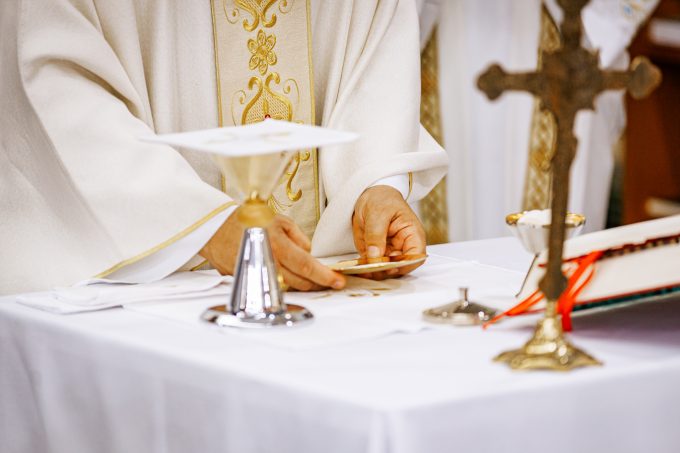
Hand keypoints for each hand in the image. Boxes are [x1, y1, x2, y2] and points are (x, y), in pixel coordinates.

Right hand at [200, 211, 345, 291]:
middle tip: (329, 281)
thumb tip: (310, 253)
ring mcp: (258, 274)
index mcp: (278, 245)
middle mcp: (268, 261)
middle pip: (300, 282)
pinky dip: (283, 285)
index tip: (338, 281)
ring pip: (287, 288)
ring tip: (312, 281)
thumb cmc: (248, 220)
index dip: (324, 276)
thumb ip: (297, 237)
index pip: (306, 265)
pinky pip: (271, 287)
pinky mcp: (249, 281)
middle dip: (317, 283)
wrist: (214, 228)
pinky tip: (289, 279)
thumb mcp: (278, 220)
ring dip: (302, 286)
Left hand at [352, 185, 425, 279]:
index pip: (416, 256)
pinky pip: (371, 265)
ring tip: (362, 270)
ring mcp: (389, 252)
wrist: (369, 196)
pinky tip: (357, 267)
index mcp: (412, 235)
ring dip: (374, 272)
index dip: (406, 264)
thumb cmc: (382, 199)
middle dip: (386, 271)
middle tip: (372, 269)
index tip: (391, 266)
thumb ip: (376, 235)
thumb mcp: (378, 213)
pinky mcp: (375, 254)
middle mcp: (402, 247)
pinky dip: (364, 268)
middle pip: (400, 267)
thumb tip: (375, 255)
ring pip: (384, 269)